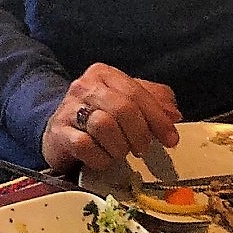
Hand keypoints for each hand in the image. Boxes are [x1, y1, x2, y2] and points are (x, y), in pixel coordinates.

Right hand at [41, 64, 182, 171]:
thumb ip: (154, 101)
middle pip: (122, 108)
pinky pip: (85, 146)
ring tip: (120, 152)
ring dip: (119, 146)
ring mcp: (68, 109)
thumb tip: (173, 114)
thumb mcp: (128, 100)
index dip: (158, 118)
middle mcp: (84, 87)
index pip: (136, 93)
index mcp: (104, 74)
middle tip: (142, 148)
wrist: (60, 127)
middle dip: (139, 133)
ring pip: (103, 126)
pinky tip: (103, 158)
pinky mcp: (58, 132)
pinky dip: (100, 158)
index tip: (171, 140)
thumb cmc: (100, 114)